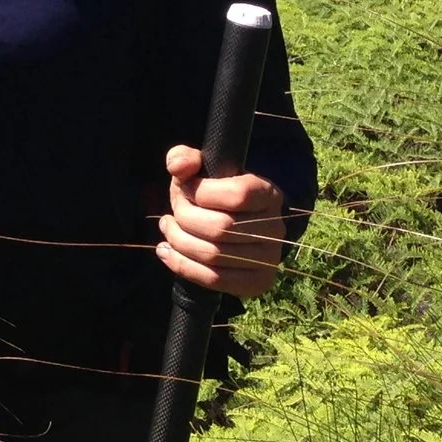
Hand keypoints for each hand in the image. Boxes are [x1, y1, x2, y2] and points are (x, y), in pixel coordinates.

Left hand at [158, 144, 287, 297]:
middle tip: (172, 213)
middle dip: (184, 218)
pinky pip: (214, 279)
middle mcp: (276, 227)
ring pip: (213, 255)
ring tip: (167, 228)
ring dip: (178, 241)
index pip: (237, 195)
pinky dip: (182, 265)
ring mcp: (270, 259)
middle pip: (221, 228)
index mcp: (268, 193)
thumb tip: (178, 167)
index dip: (201, 191)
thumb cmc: (213, 193)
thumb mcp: (199, 169)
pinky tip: (166, 251)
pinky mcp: (257, 282)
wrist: (232, 226)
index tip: (185, 188)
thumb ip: (185, 158)